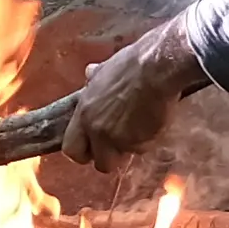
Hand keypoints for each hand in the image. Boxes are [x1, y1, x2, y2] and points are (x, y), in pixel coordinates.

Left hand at [59, 22, 212, 166]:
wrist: (156, 68)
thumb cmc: (132, 64)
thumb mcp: (106, 69)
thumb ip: (95, 78)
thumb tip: (89, 71)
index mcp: (84, 113)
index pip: (72, 149)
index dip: (85, 152)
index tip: (93, 147)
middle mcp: (97, 130)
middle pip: (100, 163)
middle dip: (110, 158)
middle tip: (120, 144)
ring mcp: (119, 138)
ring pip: (125, 156)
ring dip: (132, 146)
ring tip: (142, 125)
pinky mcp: (141, 142)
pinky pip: (144, 148)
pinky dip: (149, 138)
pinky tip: (154, 119)